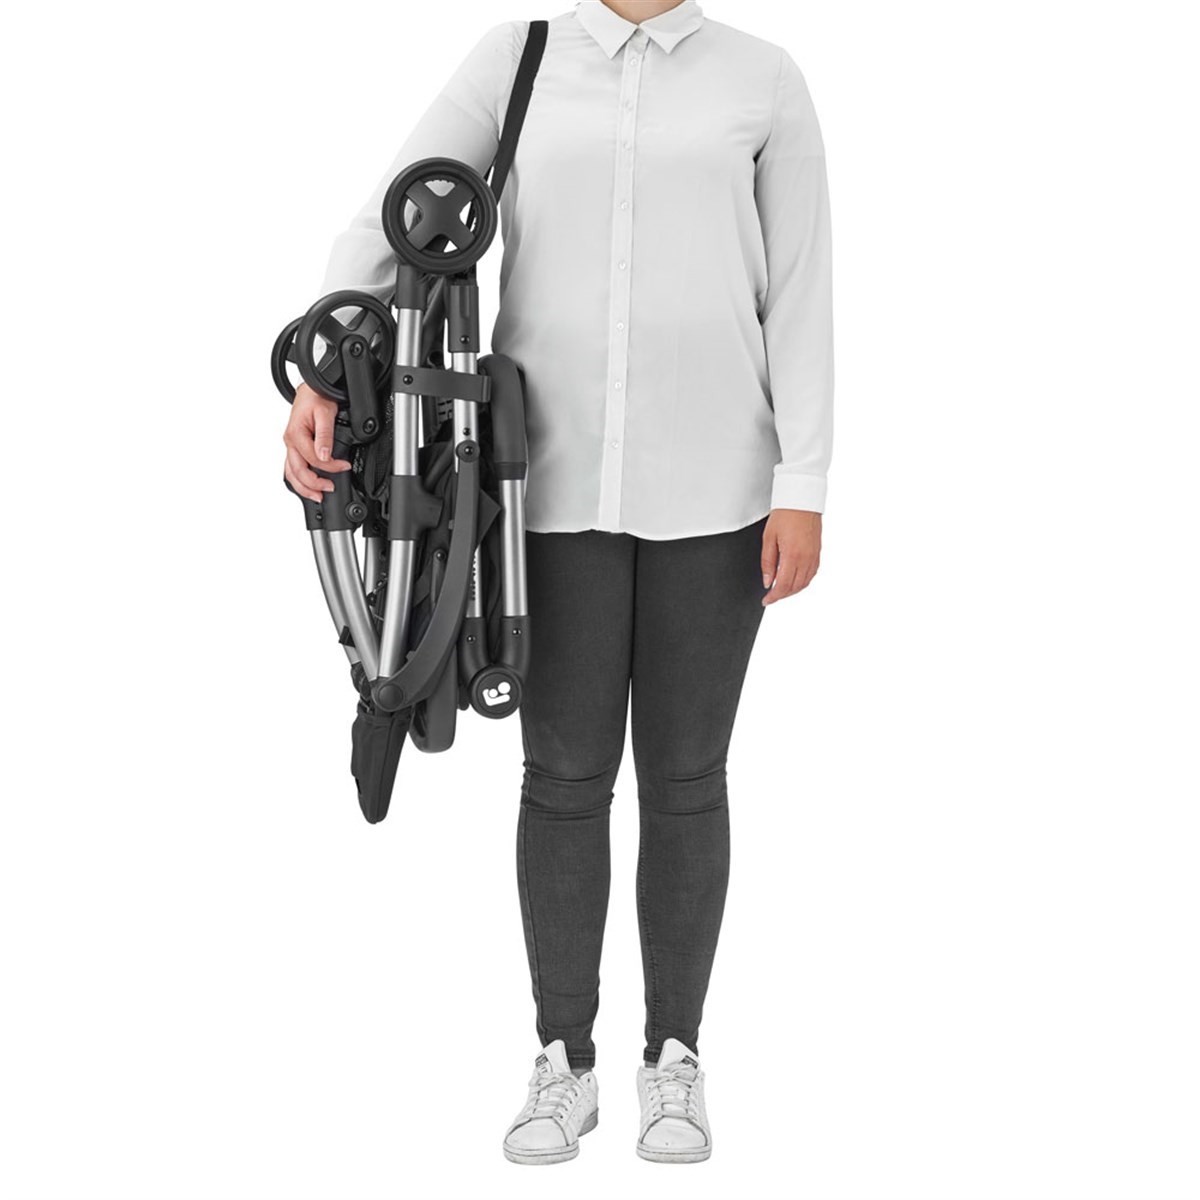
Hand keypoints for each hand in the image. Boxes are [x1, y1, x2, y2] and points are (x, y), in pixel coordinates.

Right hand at [282, 382, 352, 501]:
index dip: (330, 467)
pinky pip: (291, 468)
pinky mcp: (293, 447)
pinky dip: (298, 480)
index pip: (313, 459)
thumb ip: (325, 436)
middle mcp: (290, 442)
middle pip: (297, 472)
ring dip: (303, 487)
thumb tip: (325, 456)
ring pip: (291, 473)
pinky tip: (308, 486)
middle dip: (313, 485)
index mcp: (295, 434)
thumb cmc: (317, 397)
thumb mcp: (325, 413)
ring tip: (317, 496)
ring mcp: (290, 446)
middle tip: (328, 490)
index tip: (345, 466)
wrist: (311, 390)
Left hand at [761, 509, 821, 605]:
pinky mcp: (818, 552)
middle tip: (771, 597)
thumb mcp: (768, 538)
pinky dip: (803, 581)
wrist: (801, 500)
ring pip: (805, 583)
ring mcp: (814, 556)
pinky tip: (794, 580)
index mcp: (792, 555)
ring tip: (781, 590)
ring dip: (792, 590)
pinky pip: (812, 574)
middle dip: (782, 595)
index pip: (783, 585)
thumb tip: (767, 581)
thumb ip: (767, 562)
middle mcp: (806, 558)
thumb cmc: (784, 515)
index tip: (766, 600)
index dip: (774, 597)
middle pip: (795, 587)